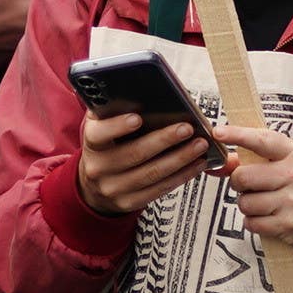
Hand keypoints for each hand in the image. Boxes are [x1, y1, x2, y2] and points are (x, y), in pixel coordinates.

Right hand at [76, 108, 222, 218]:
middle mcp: (98, 167)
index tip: (137, 118)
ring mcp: (113, 188)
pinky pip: (158, 190)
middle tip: (187, 128)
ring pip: (150, 174)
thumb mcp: (104, 123)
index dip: (117, 126)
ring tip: (200, 145)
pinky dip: (181, 176)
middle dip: (164, 140)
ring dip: (180, 159)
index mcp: (92, 141)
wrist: (94, 183)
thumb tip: (145, 90)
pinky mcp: (128, 202)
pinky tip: (196, 164)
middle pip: (134, 154)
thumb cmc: (108, 143)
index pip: (100, 133)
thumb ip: (116, 107)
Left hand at [215, 124, 292, 248]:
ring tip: (263, 201)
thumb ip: (253, 159)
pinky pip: (251, 223)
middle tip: (249, 184)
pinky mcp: (289, 224)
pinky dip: (253, 221)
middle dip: (239, 182)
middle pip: (244, 176)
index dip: (238, 135)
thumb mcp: (285, 161)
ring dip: (247, 204)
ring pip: (245, 203)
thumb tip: (222, 163)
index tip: (219, 132)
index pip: (262, 140)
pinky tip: (267, 216)